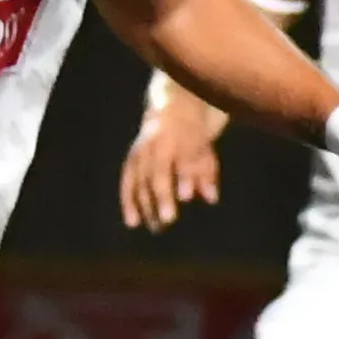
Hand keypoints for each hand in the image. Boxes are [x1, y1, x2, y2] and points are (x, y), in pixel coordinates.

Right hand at [118, 99, 224, 231]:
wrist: (169, 110)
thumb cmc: (193, 136)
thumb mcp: (204, 149)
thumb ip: (206, 173)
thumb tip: (210, 198)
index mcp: (179, 136)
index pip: (182, 160)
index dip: (183, 178)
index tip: (186, 198)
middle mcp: (156, 143)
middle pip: (157, 173)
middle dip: (162, 197)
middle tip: (168, 221)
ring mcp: (140, 151)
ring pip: (141, 180)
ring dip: (147, 205)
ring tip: (156, 227)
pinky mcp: (131, 160)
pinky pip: (127, 182)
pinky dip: (128, 202)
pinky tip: (133, 222)